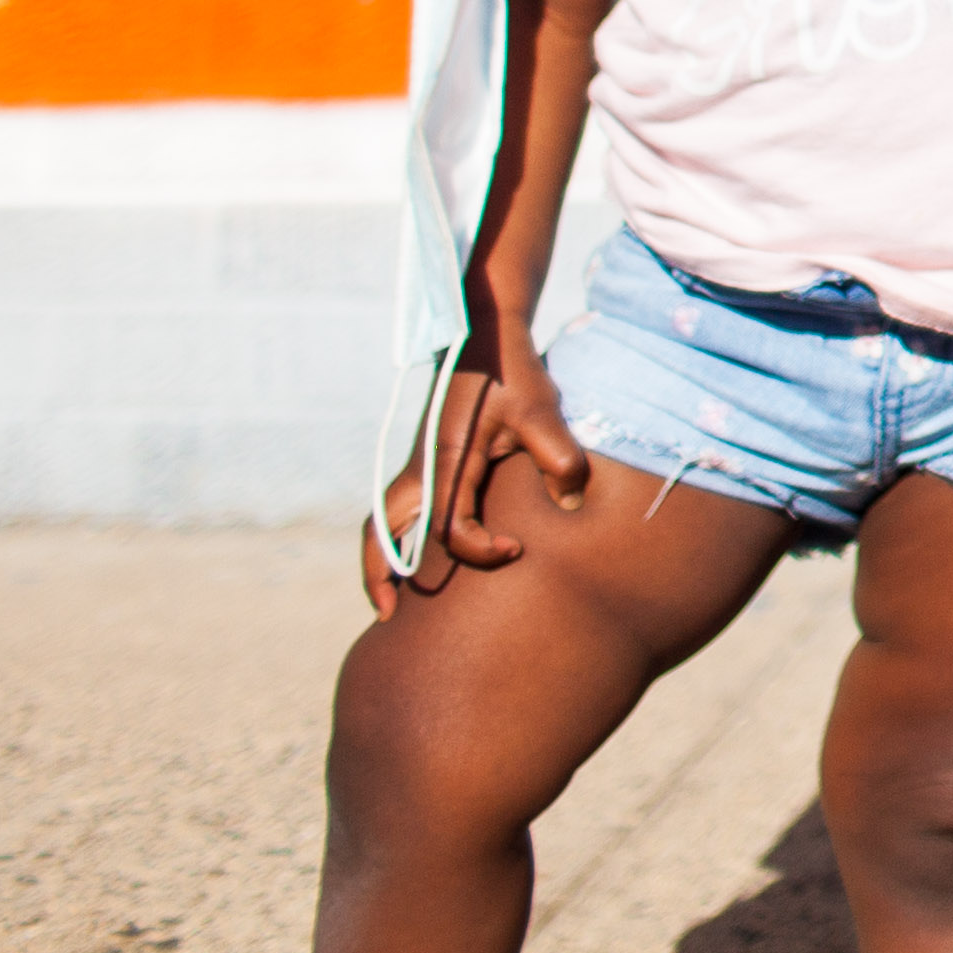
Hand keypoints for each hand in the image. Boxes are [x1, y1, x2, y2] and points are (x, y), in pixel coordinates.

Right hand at [359, 343, 589, 611]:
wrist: (486, 336)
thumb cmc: (513, 372)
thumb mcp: (541, 409)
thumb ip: (557, 454)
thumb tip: (570, 504)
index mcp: (446, 460)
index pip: (447, 526)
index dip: (477, 549)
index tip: (513, 548)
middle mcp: (422, 468)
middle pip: (384, 531)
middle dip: (382, 574)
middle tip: (389, 616)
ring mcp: (418, 465)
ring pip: (383, 521)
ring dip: (382, 558)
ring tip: (390, 601)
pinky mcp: (427, 461)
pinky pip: (400, 509)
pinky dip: (397, 537)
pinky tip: (418, 559)